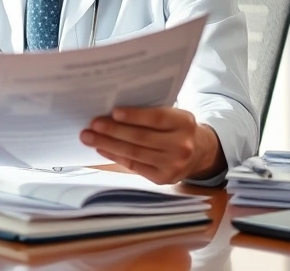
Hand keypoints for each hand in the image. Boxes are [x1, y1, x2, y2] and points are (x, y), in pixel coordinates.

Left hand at [79, 107, 224, 183]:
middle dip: (113, 131)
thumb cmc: (178, 129)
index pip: (157, 118)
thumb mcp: (174, 116)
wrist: (200, 154)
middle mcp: (181, 145)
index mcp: (184, 123)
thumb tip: (113, 112)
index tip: (113, 112)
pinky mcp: (163, 178)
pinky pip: (134, 166)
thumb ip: (151, 114)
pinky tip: (101, 149)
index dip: (134, 116)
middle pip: (141, 137)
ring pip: (134, 153)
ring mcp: (173, 164)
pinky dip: (115, 157)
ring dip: (107, 145)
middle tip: (92, 124)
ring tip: (89, 137)